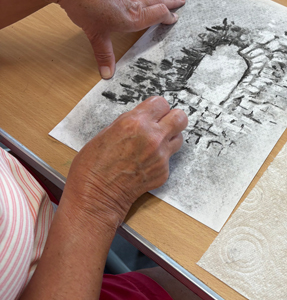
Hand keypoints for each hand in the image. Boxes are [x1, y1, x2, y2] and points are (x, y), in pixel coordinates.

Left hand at [53, 0, 184, 78]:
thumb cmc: (86, 6)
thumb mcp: (96, 34)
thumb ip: (104, 54)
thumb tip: (107, 73)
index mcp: (133, 17)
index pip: (158, 15)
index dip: (168, 17)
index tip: (176, 18)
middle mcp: (133, 4)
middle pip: (157, 2)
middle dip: (170, 2)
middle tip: (182, 0)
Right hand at [64, 96, 187, 227]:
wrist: (95, 196)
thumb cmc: (93, 164)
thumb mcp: (107, 132)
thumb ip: (131, 121)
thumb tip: (144, 117)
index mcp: (136, 122)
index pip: (162, 103)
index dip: (157, 108)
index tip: (153, 113)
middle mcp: (152, 137)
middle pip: (180, 117)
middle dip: (172, 118)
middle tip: (162, 124)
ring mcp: (160, 156)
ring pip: (179, 138)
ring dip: (169, 138)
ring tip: (153, 145)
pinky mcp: (164, 172)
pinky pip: (169, 158)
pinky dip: (160, 159)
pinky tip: (144, 164)